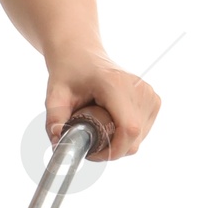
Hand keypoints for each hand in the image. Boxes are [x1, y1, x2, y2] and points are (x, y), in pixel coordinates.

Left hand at [44, 55, 160, 160]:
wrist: (82, 54)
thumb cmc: (69, 73)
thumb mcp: (55, 96)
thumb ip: (54, 121)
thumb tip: (58, 145)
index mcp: (116, 85)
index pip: (128, 129)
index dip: (113, 150)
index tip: (92, 153)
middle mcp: (139, 88)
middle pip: (134, 137)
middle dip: (112, 149)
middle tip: (89, 142)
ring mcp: (149, 94)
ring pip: (139, 138)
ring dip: (119, 143)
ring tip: (99, 128)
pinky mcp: (153, 99)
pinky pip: (143, 131)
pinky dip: (127, 136)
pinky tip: (111, 124)